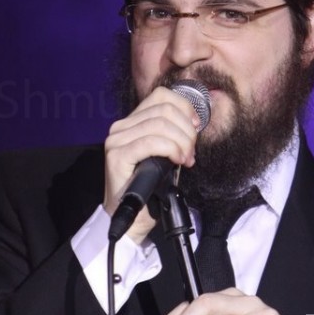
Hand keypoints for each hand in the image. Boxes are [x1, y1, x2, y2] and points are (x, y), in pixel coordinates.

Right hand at [103, 87, 199, 243]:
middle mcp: (121, 127)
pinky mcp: (117, 156)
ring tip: (186, 159)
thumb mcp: (166, 154)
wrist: (133, 219)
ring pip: (161, 125)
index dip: (184, 106)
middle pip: (165, 110)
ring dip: (182, 142)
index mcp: (132, 121)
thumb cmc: (150, 187)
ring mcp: (117, 140)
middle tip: (191, 151)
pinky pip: (151, 142)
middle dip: (186, 130)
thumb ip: (175, 135)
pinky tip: (177, 161)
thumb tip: (194, 123)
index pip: (161, 95)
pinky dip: (171, 149)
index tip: (196, 126)